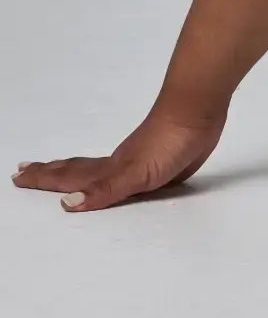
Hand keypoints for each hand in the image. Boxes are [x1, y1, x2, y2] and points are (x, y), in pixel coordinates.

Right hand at [13, 105, 224, 211]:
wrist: (199, 113)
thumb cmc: (169, 141)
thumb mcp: (136, 172)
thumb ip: (104, 189)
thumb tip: (67, 204)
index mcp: (109, 170)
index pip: (70, 179)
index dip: (45, 180)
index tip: (18, 177)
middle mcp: (117, 165)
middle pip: (77, 170)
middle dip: (50, 174)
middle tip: (24, 171)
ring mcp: (137, 161)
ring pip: (98, 169)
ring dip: (76, 173)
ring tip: (59, 172)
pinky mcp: (158, 161)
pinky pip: (125, 173)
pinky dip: (111, 176)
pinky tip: (117, 176)